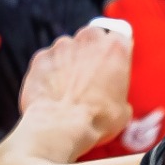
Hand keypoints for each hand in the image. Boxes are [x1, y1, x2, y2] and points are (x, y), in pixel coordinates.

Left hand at [16, 18, 134, 153]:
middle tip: (91, 77)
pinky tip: (52, 92)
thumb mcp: (123, 109)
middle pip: (92, 37)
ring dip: (69, 63)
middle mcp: (89, 39)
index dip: (115, 53)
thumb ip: (119, 93)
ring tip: (68, 89)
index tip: (112, 64)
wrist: (61, 127)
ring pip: (68, 49)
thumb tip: (113, 100)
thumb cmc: (96, 119)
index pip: (119, 38)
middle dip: (91, 53)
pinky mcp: (41, 57)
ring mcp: (62, 46)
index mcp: (115, 47)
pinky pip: (48, 61)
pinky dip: (50, 72)